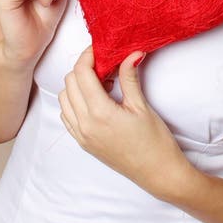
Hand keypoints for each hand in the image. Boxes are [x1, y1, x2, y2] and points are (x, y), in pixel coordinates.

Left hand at [58, 45, 192, 199]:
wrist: (158, 173)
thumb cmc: (154, 142)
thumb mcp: (141, 106)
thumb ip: (129, 77)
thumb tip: (130, 52)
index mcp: (99, 113)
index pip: (81, 73)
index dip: (88, 55)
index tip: (100, 49)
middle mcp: (84, 125)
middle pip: (69, 82)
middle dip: (84, 68)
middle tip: (105, 66)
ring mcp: (81, 136)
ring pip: (64, 99)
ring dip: (77, 85)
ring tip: (102, 84)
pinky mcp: (83, 143)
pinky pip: (67, 116)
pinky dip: (75, 102)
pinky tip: (96, 100)